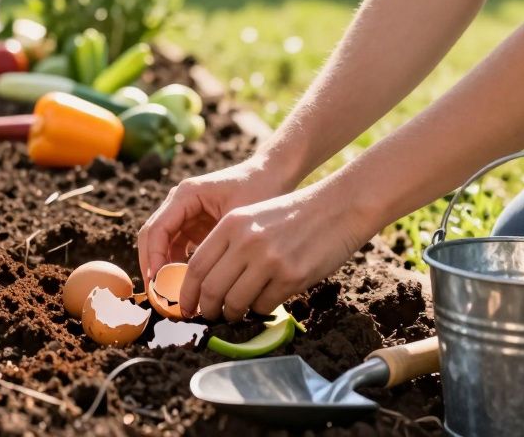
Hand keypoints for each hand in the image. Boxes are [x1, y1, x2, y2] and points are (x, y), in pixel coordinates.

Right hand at [137, 155, 291, 284]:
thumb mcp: (240, 219)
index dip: (153, 257)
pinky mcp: (193, 225)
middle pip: (152, 237)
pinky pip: (176, 247)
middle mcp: (179, 203)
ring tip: (170, 296)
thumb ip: (219, 244)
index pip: (157, 229)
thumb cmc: (260, 190)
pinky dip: (177, 266)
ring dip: (163, 269)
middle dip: (151, 267)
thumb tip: (203, 281)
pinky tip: (187, 287)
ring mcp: (185, 214)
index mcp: (186, 195)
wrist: (272, 175)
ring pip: (162, 244)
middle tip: (158, 296)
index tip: (158, 283)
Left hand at [176, 180, 377, 321]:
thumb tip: (207, 282)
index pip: (197, 266)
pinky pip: (263, 305)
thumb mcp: (253, 217)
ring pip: (235, 302)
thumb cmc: (294, 215)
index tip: (186, 306)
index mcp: (232, 224)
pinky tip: (265, 300)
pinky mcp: (291, 277)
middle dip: (207, 309)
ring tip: (236, 312)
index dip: (187, 292)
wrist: (338, 208)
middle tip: (209, 316)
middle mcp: (246, 242)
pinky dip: (259, 309)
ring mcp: (269, 260)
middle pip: (211, 289)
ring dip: (233, 313)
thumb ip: (229, 244)